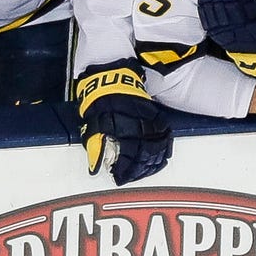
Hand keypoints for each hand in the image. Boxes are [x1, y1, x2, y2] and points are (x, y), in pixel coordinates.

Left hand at [71, 63, 172, 183]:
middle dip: (139, 170)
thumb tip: (96, 166)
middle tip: (133, 177)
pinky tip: (160, 157)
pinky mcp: (155, 115)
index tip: (119, 177)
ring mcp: (150, 121)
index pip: (127, 158)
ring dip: (152, 162)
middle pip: (145, 156)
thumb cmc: (99, 100)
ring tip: (146, 170)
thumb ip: (95, 147)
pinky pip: (163, 136)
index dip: (124, 171)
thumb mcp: (92, 124)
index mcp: (122, 130)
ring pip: (157, 147)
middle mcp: (139, 127)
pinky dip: (162, 148)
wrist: (110, 78)